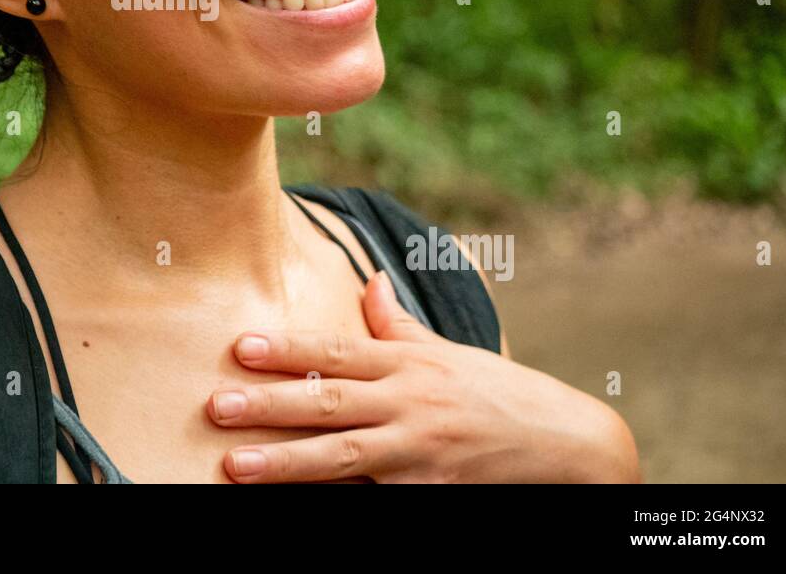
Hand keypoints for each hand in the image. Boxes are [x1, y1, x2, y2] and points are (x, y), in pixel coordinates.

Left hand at [207, 271, 640, 482]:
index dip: (286, 349)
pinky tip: (298, 505)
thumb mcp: (445, 351)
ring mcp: (421, 454)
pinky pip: (376, 499)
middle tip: (216, 406)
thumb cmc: (497, 393)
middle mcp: (411, 404)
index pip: (336, 352)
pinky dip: (341, 502)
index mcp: (408, 364)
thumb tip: (369, 280)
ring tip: (235, 466)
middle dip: (269, 406)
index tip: (239, 347)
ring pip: (343, 457)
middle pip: (329, 404)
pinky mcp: (434, 496)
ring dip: (286, 462)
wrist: (569, 445)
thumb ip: (397, 323)